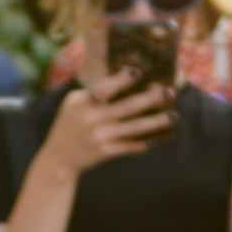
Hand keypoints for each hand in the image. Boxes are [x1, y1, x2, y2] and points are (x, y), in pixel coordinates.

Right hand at [35, 73, 173, 176]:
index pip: (104, 88)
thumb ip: (94, 92)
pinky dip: (142, 144)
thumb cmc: (69, 124)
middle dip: (151, 98)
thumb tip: (127, 78)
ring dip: (156, 122)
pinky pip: (128, 147)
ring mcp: (98, 137)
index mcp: (82, 102)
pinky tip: (156, 139)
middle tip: (170, 92)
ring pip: (133, 128)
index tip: (139, 72)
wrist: (58, 158)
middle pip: (127, 106)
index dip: (122, 80)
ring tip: (173, 117)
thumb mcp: (73, 104)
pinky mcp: (103, 152)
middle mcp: (90, 119)